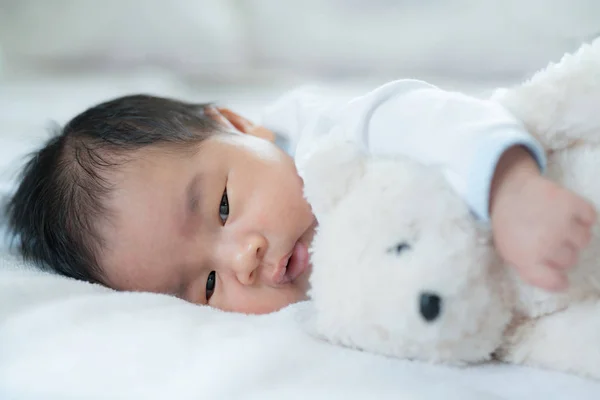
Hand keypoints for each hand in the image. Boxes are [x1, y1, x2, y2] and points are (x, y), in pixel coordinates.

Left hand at [489, 147, 596, 290]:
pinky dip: (584, 216)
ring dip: (574, 235)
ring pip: (584, 241)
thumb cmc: (509, 225)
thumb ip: (531, 270)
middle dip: (562, 252)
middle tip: (548, 239)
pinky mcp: (570, 202)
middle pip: (571, 261)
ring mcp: (560, 223)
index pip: (554, 282)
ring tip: (557, 225)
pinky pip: (590, 217)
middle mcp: (545, 243)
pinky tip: (568, 214)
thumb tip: (559, 283)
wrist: (507, 191)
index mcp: (526, 258)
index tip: (558, 276)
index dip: (558, 280)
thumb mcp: (510, 252)